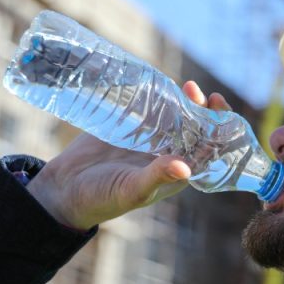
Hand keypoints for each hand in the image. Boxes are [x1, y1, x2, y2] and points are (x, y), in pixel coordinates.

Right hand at [26, 80, 233, 229]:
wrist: (65, 189)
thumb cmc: (102, 198)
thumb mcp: (131, 190)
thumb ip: (157, 177)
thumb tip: (186, 168)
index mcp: (176, 173)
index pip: (207, 151)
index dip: (218, 133)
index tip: (218, 117)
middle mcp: (166, 154)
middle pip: (194, 129)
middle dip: (202, 111)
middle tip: (199, 93)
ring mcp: (148, 139)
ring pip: (175, 116)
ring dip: (184, 102)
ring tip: (187, 86)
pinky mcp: (130, 126)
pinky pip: (150, 109)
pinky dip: (158, 97)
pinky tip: (161, 84)